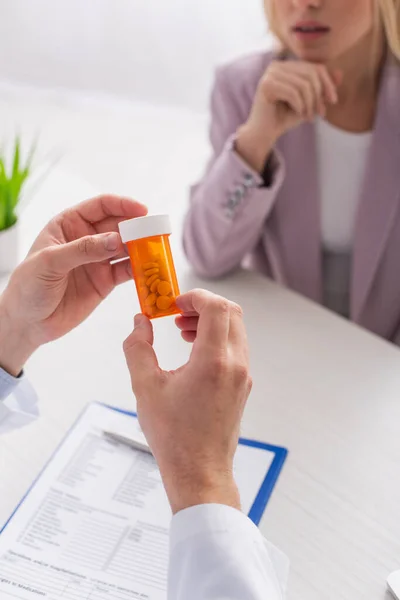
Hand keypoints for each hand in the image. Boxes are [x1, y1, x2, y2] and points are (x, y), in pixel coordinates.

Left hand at [0, 195, 146, 375]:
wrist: (28, 322)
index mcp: (69, 224)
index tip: (141, 210)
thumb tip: (116, 240)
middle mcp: (87, 239)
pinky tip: (150, 270)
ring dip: (142, 248)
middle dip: (137, 227)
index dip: (122, 205)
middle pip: (118, 225)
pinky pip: (127, 271)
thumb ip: (83, 249)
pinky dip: (140, 270)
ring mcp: (98, 261)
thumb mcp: (50, 262)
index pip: (100, 207)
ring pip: (126, 248)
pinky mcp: (105, 282)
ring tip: (157, 250)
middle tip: (154, 232)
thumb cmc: (28, 286)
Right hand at [123, 289, 251, 513]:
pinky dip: (216, 338)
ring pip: (235, 329)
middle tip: (177, 312)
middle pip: (231, 312)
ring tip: (181, 330)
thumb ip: (138, 347)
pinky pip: (235, 347)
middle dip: (203, 305)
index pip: (217, 307)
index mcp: (213, 361)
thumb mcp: (145, 388)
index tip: (174, 303)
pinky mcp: (242, 385)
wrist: (200, 472)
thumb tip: (139, 322)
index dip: (195, 297)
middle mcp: (235, 364)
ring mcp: (243, 375)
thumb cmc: (173, 435)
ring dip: (210, 321)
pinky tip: (193, 350)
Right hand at [236, 60, 341, 171]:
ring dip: (309, 104)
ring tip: (307, 116)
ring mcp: (270, 74)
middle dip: (318, 96)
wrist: (265, 133)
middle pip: (311, 74)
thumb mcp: (309, 102)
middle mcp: (277, 66)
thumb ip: (322, 88)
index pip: (315, 67)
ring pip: (303, 84)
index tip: (333, 101)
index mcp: (287, 66)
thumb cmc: (285, 117)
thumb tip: (340, 73)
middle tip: (319, 113)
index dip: (328, 83)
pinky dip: (300, 106)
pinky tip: (298, 114)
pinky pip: (293, 93)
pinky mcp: (266, 85)